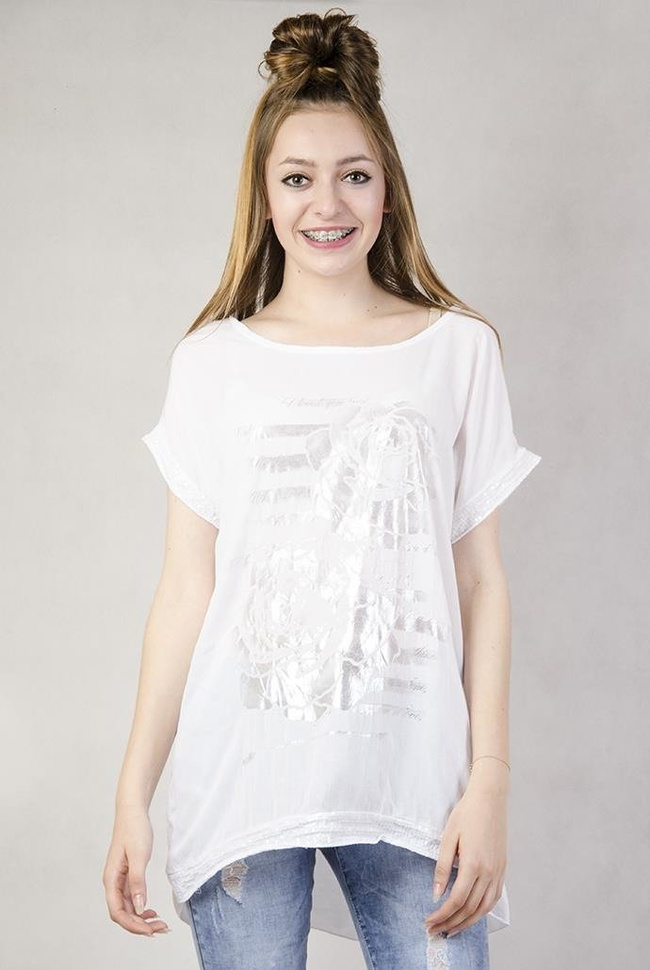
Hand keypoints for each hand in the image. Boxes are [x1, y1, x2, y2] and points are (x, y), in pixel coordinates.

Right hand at [102, 806, 169, 936]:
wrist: (133, 811)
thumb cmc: (134, 829)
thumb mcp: (139, 855)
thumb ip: (138, 882)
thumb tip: (140, 907)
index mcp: (111, 879)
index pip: (118, 912)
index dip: (133, 925)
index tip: (150, 930)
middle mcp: (113, 882)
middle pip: (123, 914)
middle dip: (140, 925)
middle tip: (160, 929)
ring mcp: (120, 880)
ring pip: (128, 908)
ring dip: (142, 918)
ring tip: (159, 923)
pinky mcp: (128, 876)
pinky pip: (133, 898)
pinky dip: (142, 907)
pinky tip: (152, 911)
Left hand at [423, 779, 507, 937]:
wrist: (490, 799)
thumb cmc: (466, 814)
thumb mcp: (448, 838)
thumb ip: (442, 868)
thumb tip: (436, 894)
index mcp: (473, 865)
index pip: (456, 900)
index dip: (442, 915)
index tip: (429, 922)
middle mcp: (489, 873)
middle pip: (469, 909)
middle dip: (451, 924)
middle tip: (435, 932)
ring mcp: (498, 872)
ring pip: (483, 909)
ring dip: (466, 923)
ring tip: (451, 929)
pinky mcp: (502, 869)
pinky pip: (493, 899)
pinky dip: (481, 911)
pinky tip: (471, 914)